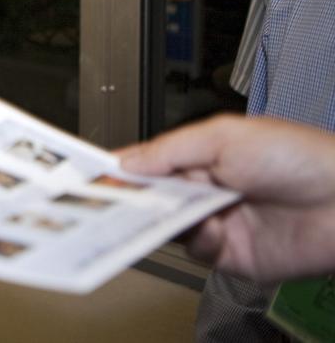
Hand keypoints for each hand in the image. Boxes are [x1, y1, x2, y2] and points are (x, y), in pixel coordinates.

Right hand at [118, 114, 334, 283]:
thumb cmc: (299, 156)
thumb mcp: (224, 136)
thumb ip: (170, 150)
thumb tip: (127, 162)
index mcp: (202, 156)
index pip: (150, 163)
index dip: (122, 169)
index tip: (93, 173)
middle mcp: (207, 190)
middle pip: (153, 197)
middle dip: (134, 196)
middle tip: (111, 197)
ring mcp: (219, 222)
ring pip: (169, 226)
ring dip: (164, 217)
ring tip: (163, 209)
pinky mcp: (233, 255)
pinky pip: (197, 251)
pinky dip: (196, 239)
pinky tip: (211, 226)